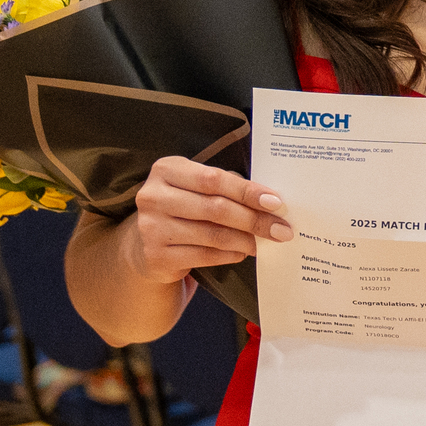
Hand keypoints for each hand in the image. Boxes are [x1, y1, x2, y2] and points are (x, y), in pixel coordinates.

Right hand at [128, 155, 292, 283]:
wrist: (143, 245)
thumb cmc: (181, 209)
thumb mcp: (194, 189)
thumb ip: (224, 188)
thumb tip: (271, 202)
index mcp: (166, 169)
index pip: (214, 179)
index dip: (248, 191)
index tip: (276, 202)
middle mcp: (153, 196)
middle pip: (215, 208)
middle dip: (254, 219)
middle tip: (282, 229)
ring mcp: (151, 227)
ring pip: (213, 234)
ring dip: (246, 240)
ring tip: (265, 242)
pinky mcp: (156, 256)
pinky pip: (205, 255)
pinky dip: (230, 254)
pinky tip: (243, 252)